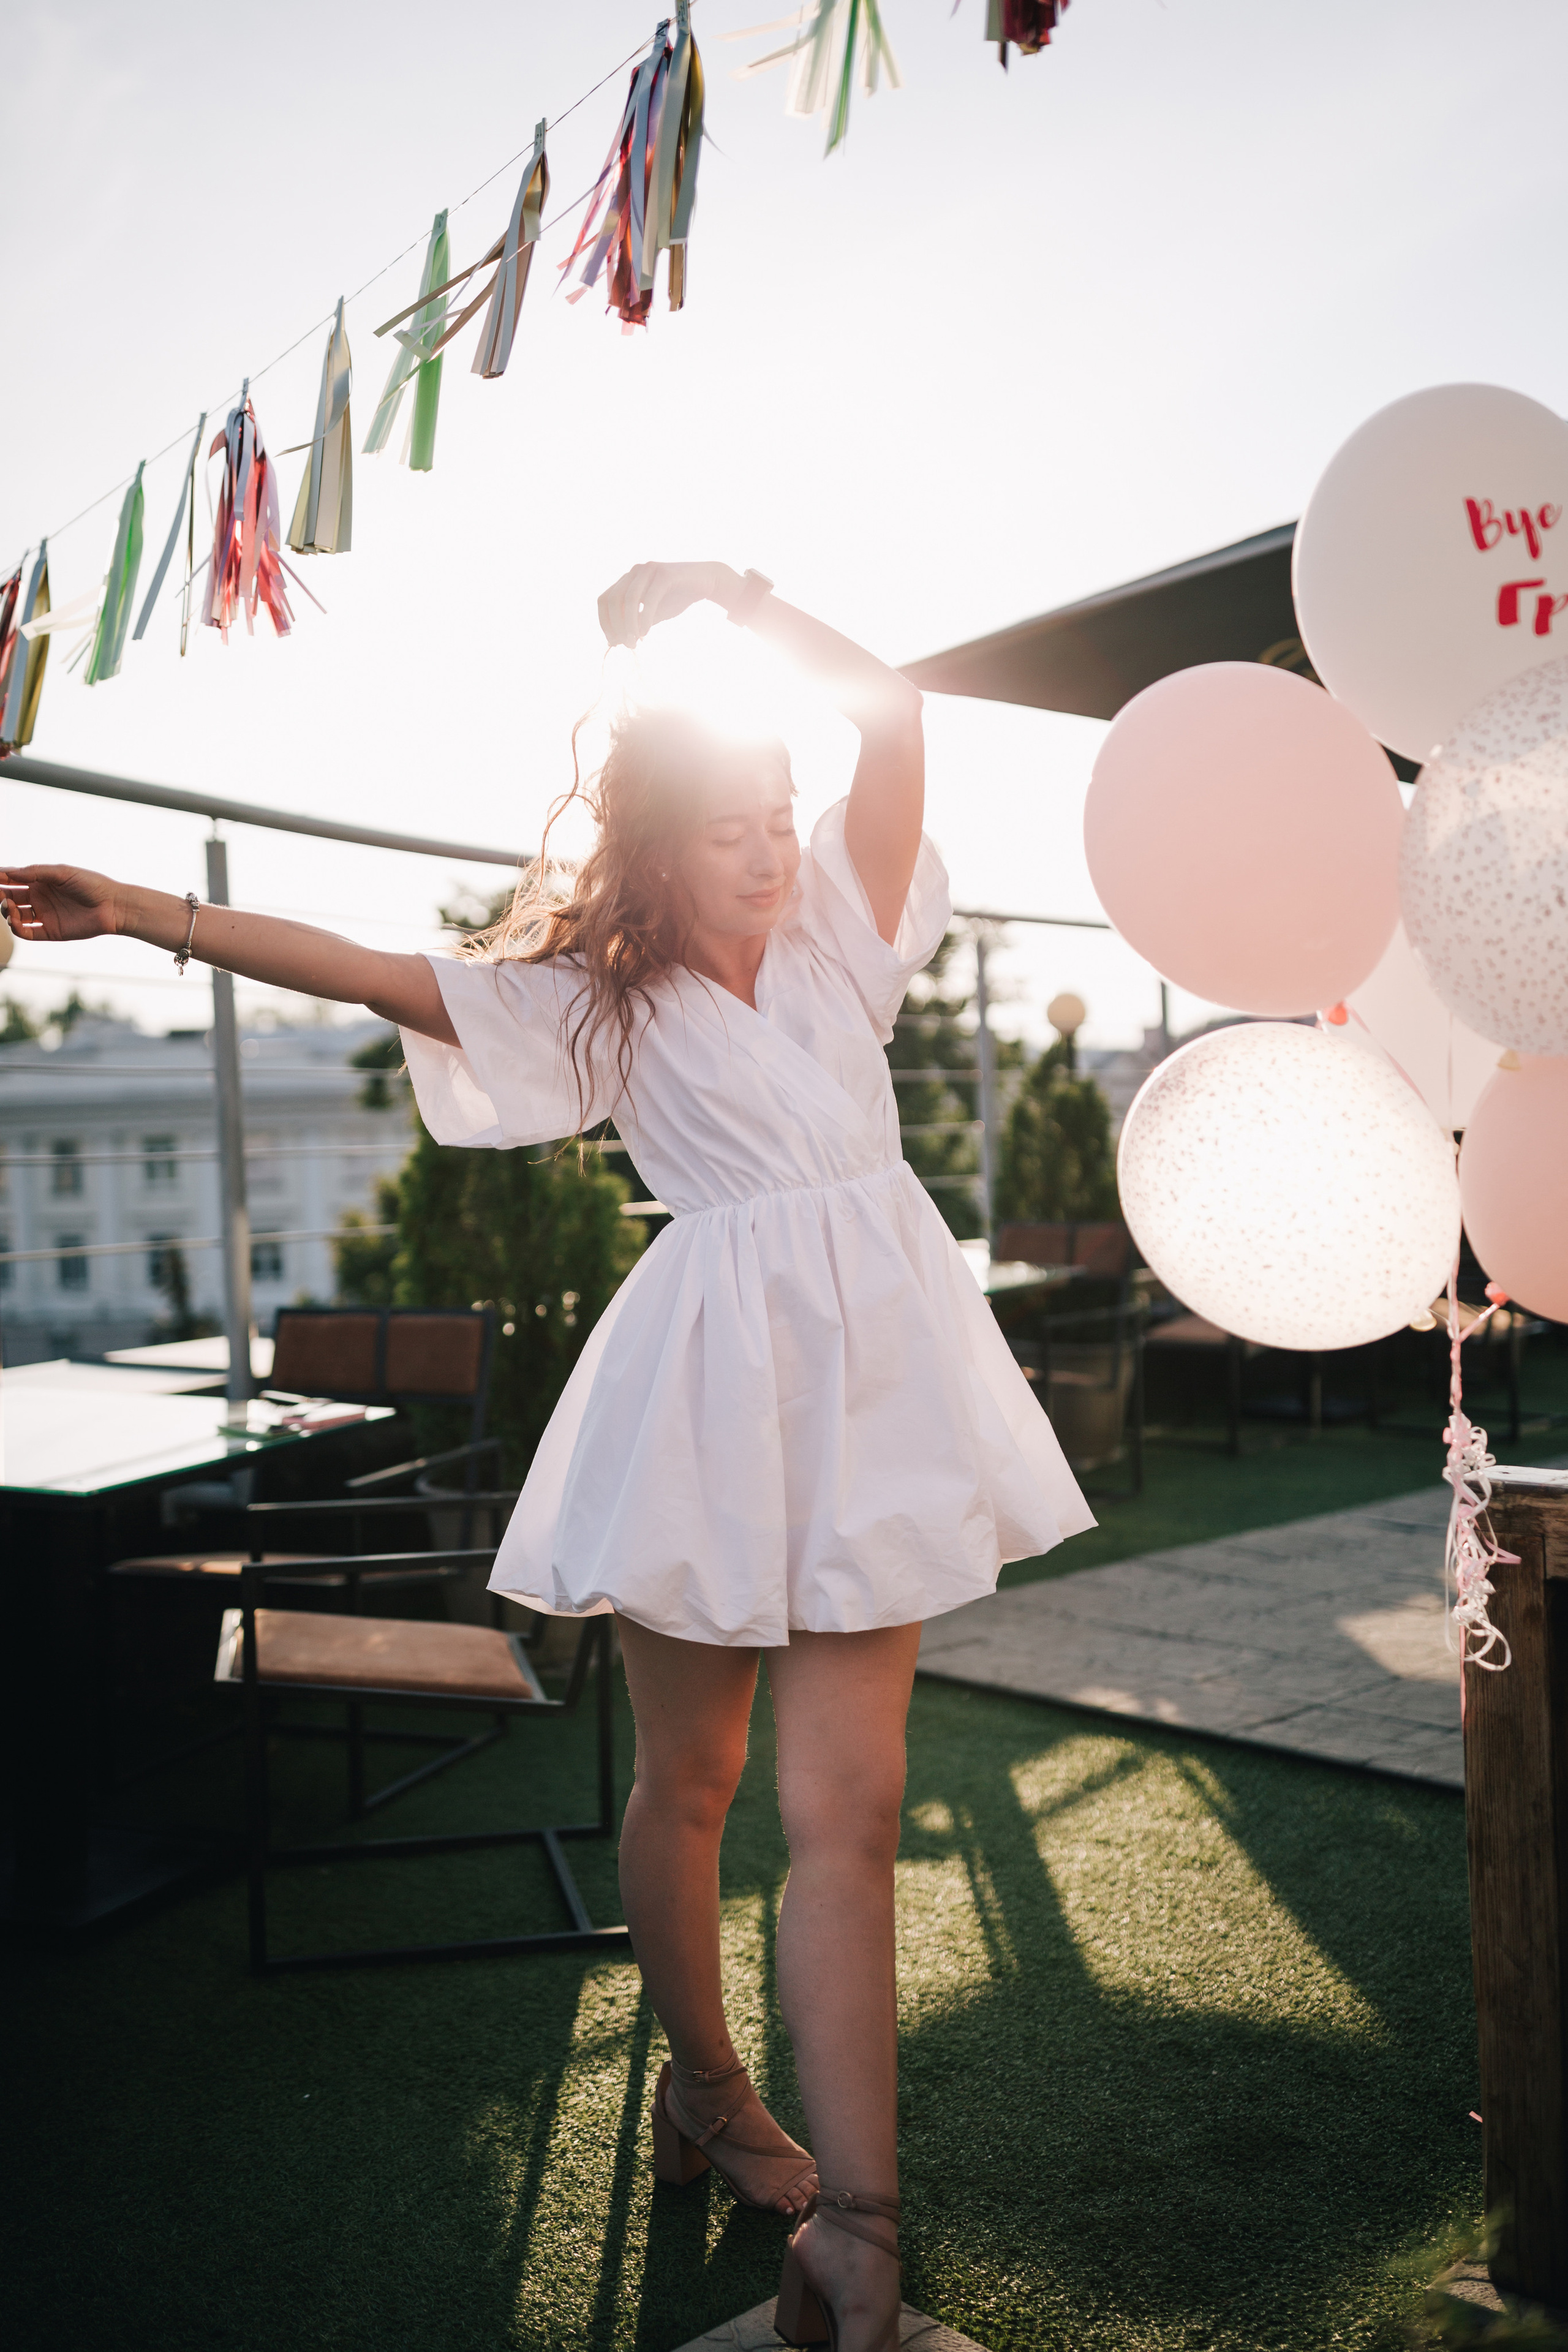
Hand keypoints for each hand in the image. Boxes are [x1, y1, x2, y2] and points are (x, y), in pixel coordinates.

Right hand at [0, 863, 123, 943]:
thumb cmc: (91, 885)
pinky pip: (27, 933)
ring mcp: (44, 915)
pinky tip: (16, 922)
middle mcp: (40, 898)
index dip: (1, 878)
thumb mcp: (62, 873)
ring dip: (7, 912)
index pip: (13, 879)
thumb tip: (9, 872)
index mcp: (41, 881)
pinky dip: (17, 929)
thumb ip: (36, 872)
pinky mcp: (50, 931)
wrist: (113, 906)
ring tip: (10, 907)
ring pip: (15, 915)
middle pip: (10, 897)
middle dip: (0, 895)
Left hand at [597, 561, 740, 649]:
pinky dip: (644, 618)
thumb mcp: (652, 613)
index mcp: (628, 579)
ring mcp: (649, 570)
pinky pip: (649, 598)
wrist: (706, 582)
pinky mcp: (665, 574)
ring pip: (628, 599)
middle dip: (616, 626)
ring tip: (634, 642)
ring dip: (628, 624)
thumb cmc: (678, 597)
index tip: (612, 642)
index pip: (604, 599)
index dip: (604, 622)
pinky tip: (645, 633)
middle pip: (612, 600)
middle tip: (627, 645)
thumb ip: (634, 622)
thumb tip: (615, 640)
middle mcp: (635, 571)